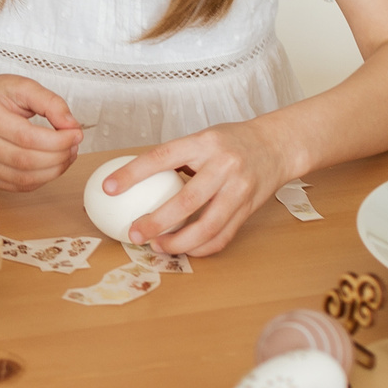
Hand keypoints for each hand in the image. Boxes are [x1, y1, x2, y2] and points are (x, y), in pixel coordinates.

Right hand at [0, 74, 81, 190]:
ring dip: (53, 171)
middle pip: (25, 161)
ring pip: (23, 179)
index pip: (27, 137)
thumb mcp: (25, 86)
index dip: (58, 141)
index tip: (76, 135)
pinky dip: (41, 179)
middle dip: (58, 157)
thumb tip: (71, 126)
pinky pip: (18, 186)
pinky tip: (50, 165)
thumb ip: (51, 103)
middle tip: (73, 146)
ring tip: (66, 155)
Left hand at [100, 118, 296, 258]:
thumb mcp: (203, 138)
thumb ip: (176, 156)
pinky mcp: (248, 209)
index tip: (109, 188)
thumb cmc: (233, 141)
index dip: (133, 173)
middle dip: (157, 222)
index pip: (162, 157)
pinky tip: (183, 249)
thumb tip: (134, 177)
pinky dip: (200, 248)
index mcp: (205, 142)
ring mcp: (239, 190)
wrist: (278, 146)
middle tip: (134, 233)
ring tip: (157, 246)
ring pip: (207, 226)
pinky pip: (222, 236)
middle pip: (186, 200)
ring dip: (178, 242)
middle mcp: (224, 166)